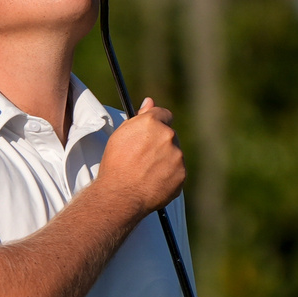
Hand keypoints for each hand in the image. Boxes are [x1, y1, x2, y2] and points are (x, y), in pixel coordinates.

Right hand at [98, 97, 185, 214]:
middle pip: (169, 135)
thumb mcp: (121, 136)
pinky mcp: (182, 174)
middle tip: (144, 158)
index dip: (157, 124)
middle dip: (160, 144)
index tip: (151, 135)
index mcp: (152, 123)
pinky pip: (177, 172)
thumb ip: (139, 117)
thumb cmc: (115, 165)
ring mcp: (177, 156)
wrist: (120, 194)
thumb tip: (149, 101)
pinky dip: (168, 176)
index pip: (164, 115)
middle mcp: (168, 136)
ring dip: (165, 160)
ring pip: (174, 154)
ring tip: (146, 172)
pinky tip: (153, 182)